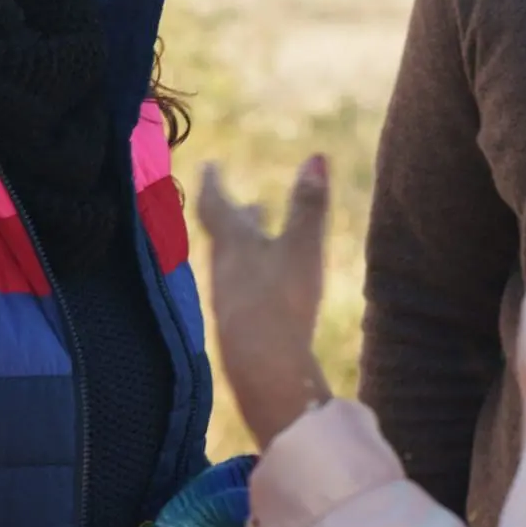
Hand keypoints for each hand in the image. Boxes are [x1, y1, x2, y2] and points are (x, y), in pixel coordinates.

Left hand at [198, 157, 334, 448]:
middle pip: (227, 236)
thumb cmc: (280, 302)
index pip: (216, 205)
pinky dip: (254, 278)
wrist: (261, 370)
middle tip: (250, 204)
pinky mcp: (239, 328)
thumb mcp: (301, 248)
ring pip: (234, 265)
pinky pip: (243, 293)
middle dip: (239, 216)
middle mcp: (223, 270)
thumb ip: (309, 205)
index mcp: (234, 244)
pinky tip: (267, 292)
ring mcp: (228, 301)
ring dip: (248, 248)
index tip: (209, 166)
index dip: (213, 183)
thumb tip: (316, 156)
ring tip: (264, 242)